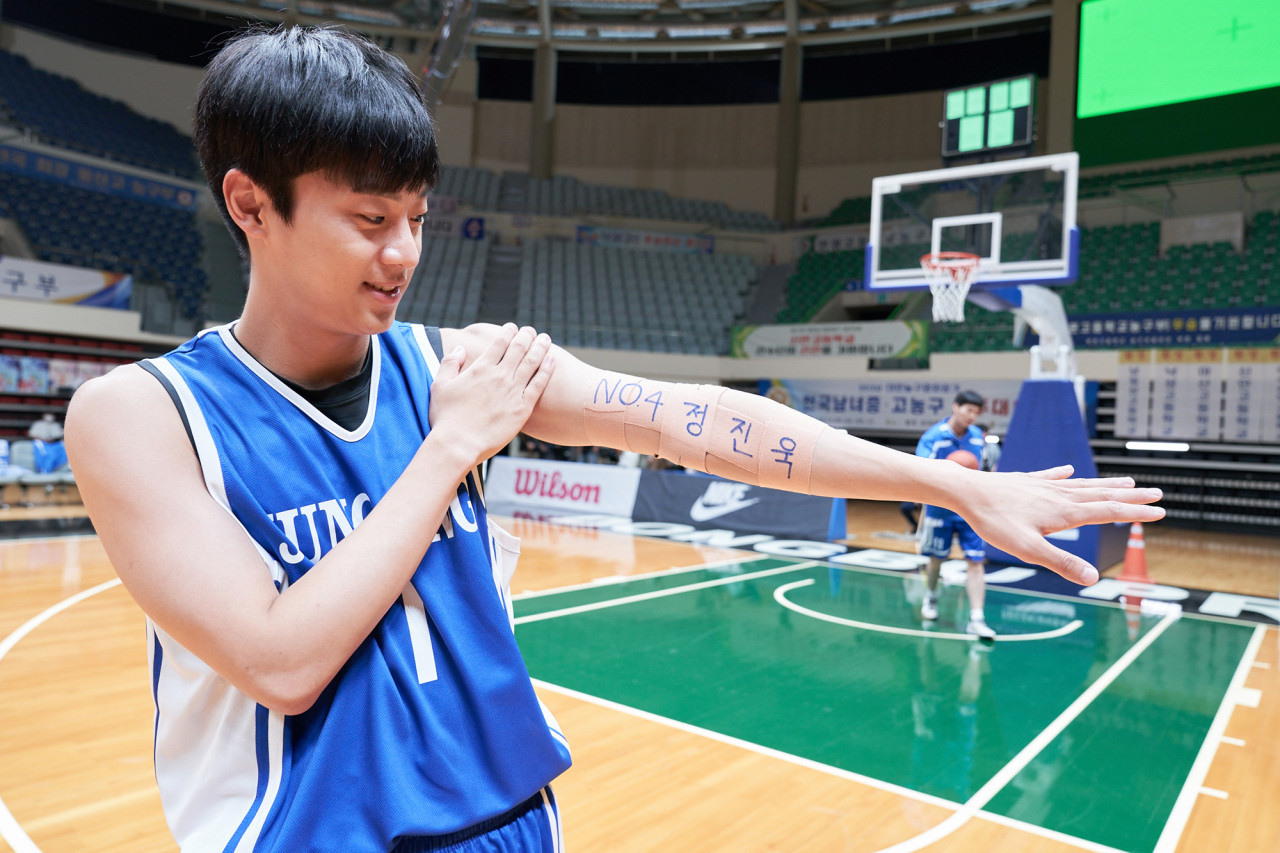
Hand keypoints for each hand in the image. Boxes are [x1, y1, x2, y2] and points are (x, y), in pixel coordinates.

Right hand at [428, 324, 554, 464]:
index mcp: (480, 368)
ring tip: (545, 339)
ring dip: (540, 347)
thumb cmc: (445, 418)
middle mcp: (499, 376)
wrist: (458, 444)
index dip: (508, 331)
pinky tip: (552, 361)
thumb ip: (450, 364)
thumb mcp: (440, 386)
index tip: (513, 328)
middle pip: (519, 348)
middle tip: (531, 330)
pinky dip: (546, 370)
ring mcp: (513, 391)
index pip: (499, 342)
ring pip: (532, 362)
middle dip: (526, 335)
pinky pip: (539, 384)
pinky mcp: (522, 408)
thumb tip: (459, 348)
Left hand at [957, 466, 1163, 585]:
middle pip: (1102, 495)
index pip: (1108, 512)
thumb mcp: (1028, 549)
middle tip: (1158, 493)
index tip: (1161, 512)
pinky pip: (1051, 476)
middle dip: (1131, 496)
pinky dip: (1063, 474)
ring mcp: (1042, 486)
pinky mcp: (1025, 481)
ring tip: (1127, 482)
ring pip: (1082, 484)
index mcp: (1064, 512)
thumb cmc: (994, 521)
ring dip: (1106, 485)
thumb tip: (1094, 579)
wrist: (966, 491)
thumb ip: (1061, 563)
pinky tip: (1068, 469)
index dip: (1135, 514)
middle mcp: (1058, 496)